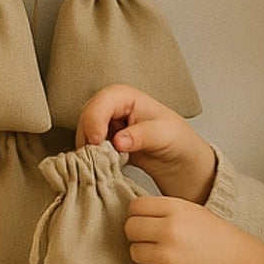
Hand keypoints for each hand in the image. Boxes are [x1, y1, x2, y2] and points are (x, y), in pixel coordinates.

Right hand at [76, 85, 216, 203]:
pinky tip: (101, 166)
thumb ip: (141, 136)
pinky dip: (91, 157)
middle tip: (96, 156)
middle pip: (87, 116)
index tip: (97, 141)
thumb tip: (118, 141)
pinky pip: (89, 148)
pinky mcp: (105, 143)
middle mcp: (113, 108)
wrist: (179, 161)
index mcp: (127, 97)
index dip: (95, 119)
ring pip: (84, 133)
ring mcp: (107, 126)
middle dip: (88, 136)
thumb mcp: (164, 136)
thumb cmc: (177, 140)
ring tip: (101, 163)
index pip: (102, 101)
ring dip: (88, 149)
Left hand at [124, 196, 263, 263]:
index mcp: (176, 210)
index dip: (138, 214)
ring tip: (167, 255)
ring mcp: (167, 257)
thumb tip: (133, 214)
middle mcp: (169, 231)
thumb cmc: (218, 239)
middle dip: (138, 234)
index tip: (145, 221)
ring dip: (146, 254)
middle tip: (153, 239)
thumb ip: (163, 210)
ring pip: (134, 252)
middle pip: (130, 228)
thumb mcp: (193, 212)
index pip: (135, 207)